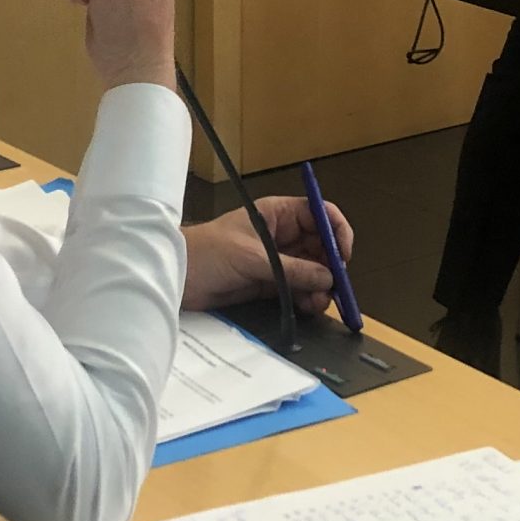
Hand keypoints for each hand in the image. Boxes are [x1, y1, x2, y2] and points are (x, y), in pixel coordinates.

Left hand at [181, 200, 355, 310]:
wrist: (176, 278)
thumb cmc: (207, 253)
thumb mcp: (252, 258)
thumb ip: (292, 269)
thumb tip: (328, 278)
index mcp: (277, 214)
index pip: (319, 213)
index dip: (336, 231)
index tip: (343, 254)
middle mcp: (281, 234)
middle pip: (320, 244)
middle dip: (331, 264)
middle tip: (338, 287)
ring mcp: (276, 259)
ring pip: (312, 268)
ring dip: (321, 284)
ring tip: (322, 302)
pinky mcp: (269, 282)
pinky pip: (298, 287)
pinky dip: (308, 296)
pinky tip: (311, 306)